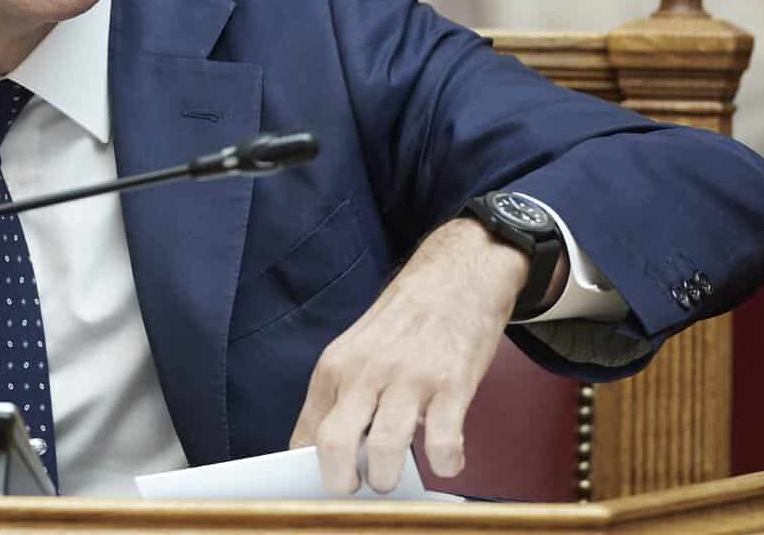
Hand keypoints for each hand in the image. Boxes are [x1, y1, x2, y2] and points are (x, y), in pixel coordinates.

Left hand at [288, 217, 529, 493]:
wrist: (457, 275)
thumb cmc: (406, 319)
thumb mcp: (357, 349)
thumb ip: (340, 395)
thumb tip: (322, 453)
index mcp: (336, 367)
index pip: (306, 434)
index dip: (311, 473)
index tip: (325, 489)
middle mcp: (366, 372)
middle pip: (334, 445)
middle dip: (343, 483)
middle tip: (359, 489)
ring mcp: (409, 378)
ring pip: (385, 449)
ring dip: (390, 478)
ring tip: (397, 476)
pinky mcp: (451, 384)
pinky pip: (442, 443)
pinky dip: (445, 463)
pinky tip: (446, 458)